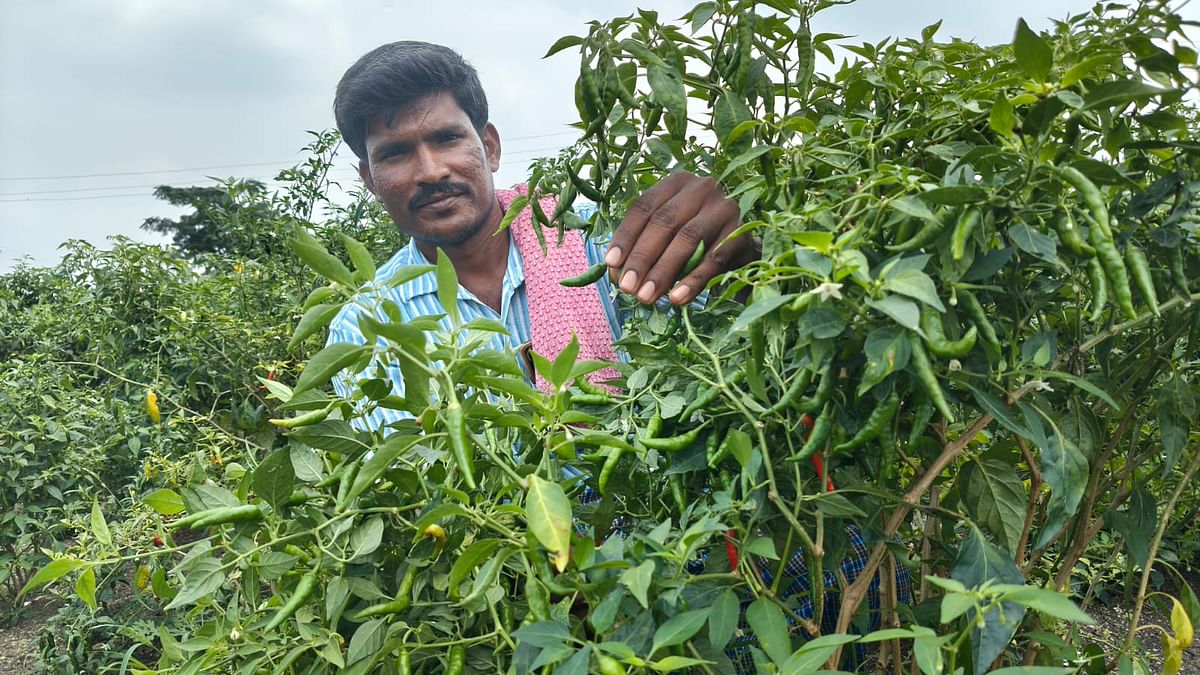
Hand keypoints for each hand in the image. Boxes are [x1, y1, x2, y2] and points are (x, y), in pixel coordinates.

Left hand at [604, 172, 754, 304]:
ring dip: (663, 271)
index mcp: (676, 183)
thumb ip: (642, 245)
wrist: (738, 244)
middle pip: (664, 222)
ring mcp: (723, 208)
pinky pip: (714, 259)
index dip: (625, 236)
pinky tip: (677, 298)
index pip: (644, 207)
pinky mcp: (740, 232)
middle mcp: (700, 188)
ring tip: (646, 297)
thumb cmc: (693, 238)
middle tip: (626, 287)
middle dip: (642, 257)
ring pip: (688, 239)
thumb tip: (617, 273)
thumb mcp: (667, 233)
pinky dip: (693, 280)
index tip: (610, 264)